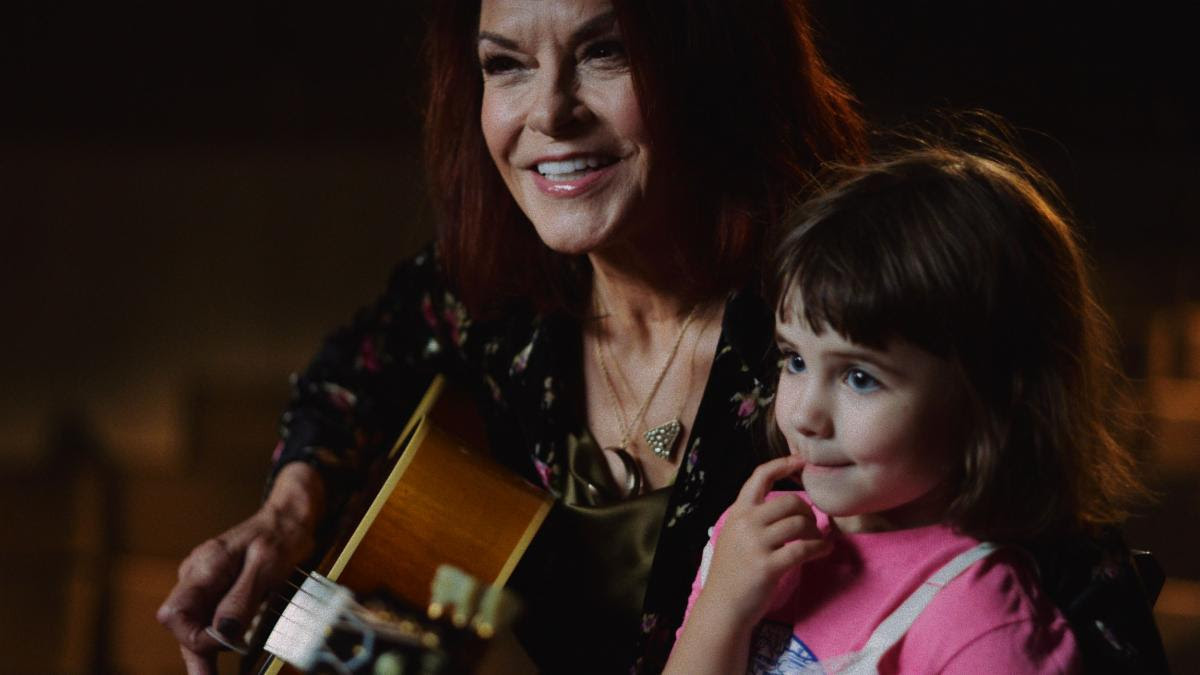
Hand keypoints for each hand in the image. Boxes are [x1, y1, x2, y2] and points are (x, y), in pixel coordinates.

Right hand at [157, 463, 324, 674]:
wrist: (290, 517)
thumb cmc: (282, 535)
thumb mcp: (269, 565)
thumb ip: (243, 596)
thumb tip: (223, 631)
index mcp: (205, 566)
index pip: (175, 613)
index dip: (195, 636)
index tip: (226, 643)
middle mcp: (196, 574)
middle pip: (181, 623)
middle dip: (195, 654)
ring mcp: (204, 581)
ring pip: (193, 622)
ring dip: (202, 651)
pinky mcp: (217, 586)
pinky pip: (207, 616)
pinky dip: (213, 637)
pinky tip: (220, 654)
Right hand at [701, 455, 830, 624]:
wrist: (722, 607)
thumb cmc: (731, 574)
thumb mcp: (733, 538)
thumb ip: (753, 520)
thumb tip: (789, 510)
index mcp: (737, 513)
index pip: (759, 477)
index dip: (781, 464)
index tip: (800, 461)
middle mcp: (745, 524)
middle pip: (789, 501)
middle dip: (808, 511)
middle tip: (812, 525)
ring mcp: (756, 544)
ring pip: (798, 523)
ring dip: (815, 531)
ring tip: (818, 540)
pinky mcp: (768, 566)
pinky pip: (804, 549)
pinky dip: (820, 547)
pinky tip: (824, 550)